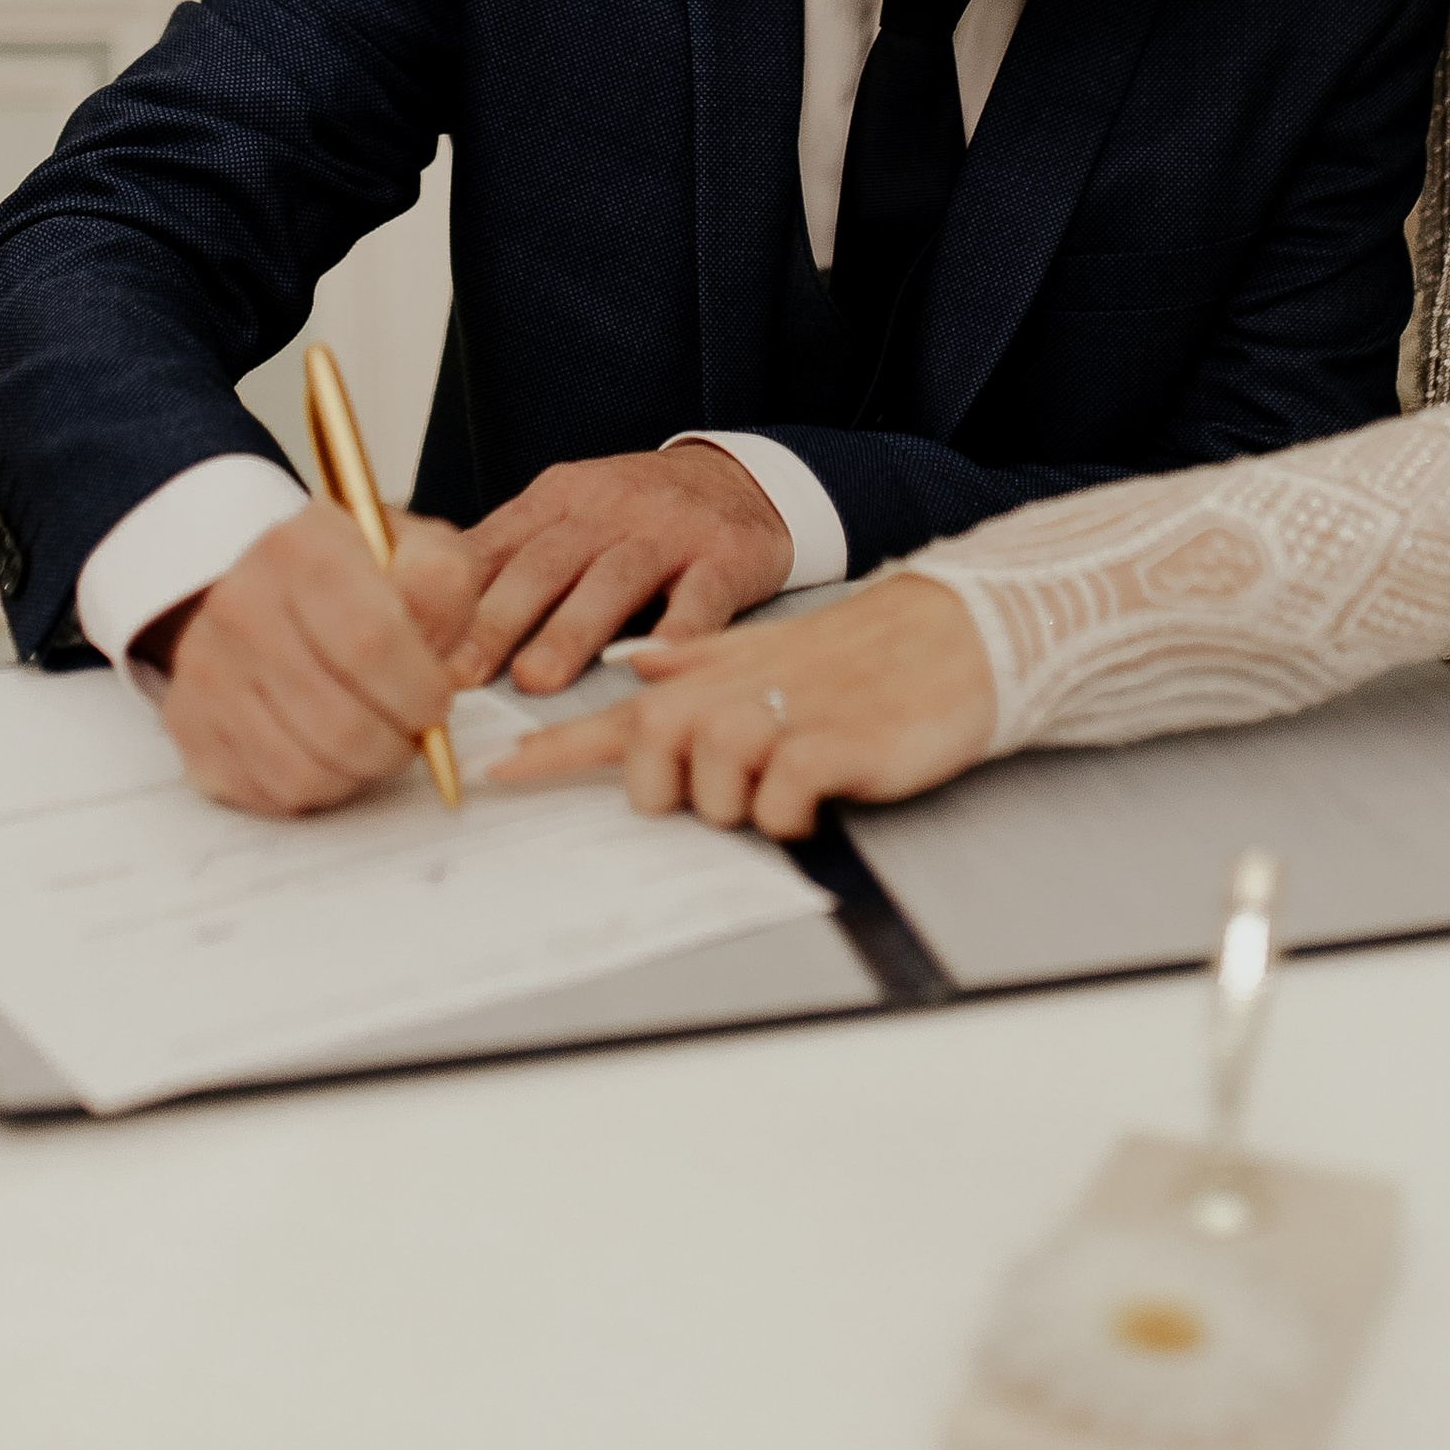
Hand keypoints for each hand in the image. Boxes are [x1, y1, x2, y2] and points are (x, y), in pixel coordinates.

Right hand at [148, 499, 476, 814]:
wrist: (267, 581)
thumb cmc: (358, 573)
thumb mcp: (419, 551)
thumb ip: (446, 593)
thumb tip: (450, 672)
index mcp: (302, 548)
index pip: (371, 641)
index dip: (420, 689)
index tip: (438, 700)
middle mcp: (240, 604)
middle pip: (340, 722)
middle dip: (397, 743)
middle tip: (410, 729)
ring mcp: (205, 669)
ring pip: (306, 772)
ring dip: (358, 771)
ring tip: (373, 736)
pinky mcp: (189, 724)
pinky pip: (270, 791)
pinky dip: (316, 786)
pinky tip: (327, 746)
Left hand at [452, 445, 794, 692]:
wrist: (740, 478)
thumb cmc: (640, 512)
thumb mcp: (570, 511)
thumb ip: (511, 553)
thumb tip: (425, 606)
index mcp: (561, 496)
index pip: (499, 545)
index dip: (455, 597)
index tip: (416, 642)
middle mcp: (611, 507)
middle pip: (546, 562)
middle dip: (498, 619)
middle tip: (459, 672)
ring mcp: (670, 531)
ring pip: (614, 579)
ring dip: (571, 630)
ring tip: (536, 679)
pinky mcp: (725, 557)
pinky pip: (700, 597)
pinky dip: (677, 633)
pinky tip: (652, 667)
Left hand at [487, 575, 997, 836]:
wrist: (952, 635)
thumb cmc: (855, 656)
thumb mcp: (766, 651)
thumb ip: (696, 658)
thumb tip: (635, 659)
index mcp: (712, 680)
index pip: (616, 720)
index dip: (554, 752)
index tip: (498, 775)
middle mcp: (733, 694)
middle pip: (650, 755)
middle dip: (672, 790)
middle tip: (723, 786)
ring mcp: (782, 718)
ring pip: (711, 785)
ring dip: (743, 802)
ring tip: (788, 780)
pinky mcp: (832, 744)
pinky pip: (780, 801)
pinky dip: (793, 813)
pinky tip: (822, 792)